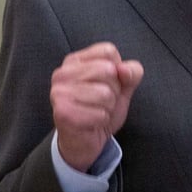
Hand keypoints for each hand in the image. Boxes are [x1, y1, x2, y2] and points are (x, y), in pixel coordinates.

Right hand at [50, 42, 143, 171]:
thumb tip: (124, 70)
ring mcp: (59, 93)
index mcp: (74, 60)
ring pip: (105, 93)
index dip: (117, 70)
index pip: (108, 51)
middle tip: (101, 101)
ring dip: (108, 107)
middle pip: (108, 70)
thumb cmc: (100, 108)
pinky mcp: (62, 113)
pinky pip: (100, 114)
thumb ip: (131, 72)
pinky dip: (102, 120)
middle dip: (114, 90)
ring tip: (96, 111)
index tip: (106, 83)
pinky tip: (91, 122)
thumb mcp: (122, 86)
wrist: (84, 141)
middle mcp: (62, 73)